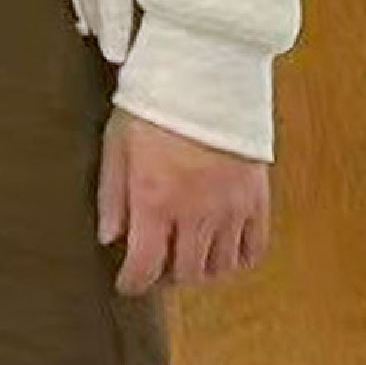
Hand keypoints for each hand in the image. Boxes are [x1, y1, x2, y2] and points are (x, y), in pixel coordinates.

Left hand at [101, 111, 269, 294]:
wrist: (204, 79)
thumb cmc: (152, 108)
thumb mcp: (115, 146)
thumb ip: (111, 197)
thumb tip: (108, 238)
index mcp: (154, 201)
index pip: (145, 265)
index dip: (133, 283)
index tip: (126, 285)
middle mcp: (195, 214)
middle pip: (185, 271)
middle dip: (166, 276)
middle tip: (155, 268)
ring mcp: (230, 209)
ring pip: (219, 266)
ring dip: (200, 270)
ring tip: (185, 259)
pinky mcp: (257, 200)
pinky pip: (254, 247)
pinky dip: (238, 258)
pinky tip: (222, 252)